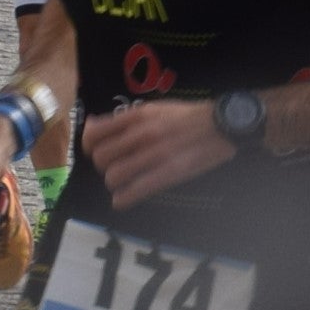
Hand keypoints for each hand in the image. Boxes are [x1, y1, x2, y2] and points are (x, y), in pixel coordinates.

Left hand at [79, 98, 233, 206]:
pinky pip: (135, 190)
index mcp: (137, 116)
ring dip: (113, 183)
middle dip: (103, 166)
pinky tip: (121, 201)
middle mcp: (141, 134)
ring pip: (114, 176)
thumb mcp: (154, 108)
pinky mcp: (168, 173)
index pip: (95, 133)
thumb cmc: (187, 116)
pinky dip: (123, 199)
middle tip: (113, 169)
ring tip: (122, 184)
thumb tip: (93, 124)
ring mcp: (154, 154)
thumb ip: (125, 118)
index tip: (94, 151)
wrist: (221, 125)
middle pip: (101, 158)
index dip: (88, 146)